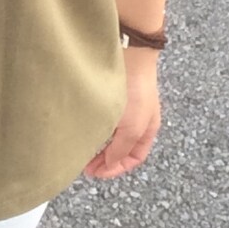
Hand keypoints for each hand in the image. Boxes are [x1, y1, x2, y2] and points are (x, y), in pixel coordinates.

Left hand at [83, 46, 162, 179]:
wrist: (130, 54)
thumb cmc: (137, 89)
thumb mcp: (132, 127)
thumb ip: (121, 149)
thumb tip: (109, 163)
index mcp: (147, 130)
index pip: (133, 159)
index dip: (114, 169)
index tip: (94, 172)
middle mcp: (136, 120)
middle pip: (119, 148)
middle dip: (103, 158)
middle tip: (84, 164)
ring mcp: (124, 107)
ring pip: (109, 134)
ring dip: (96, 143)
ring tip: (82, 147)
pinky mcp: (110, 95)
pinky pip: (101, 118)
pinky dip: (93, 127)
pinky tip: (83, 128)